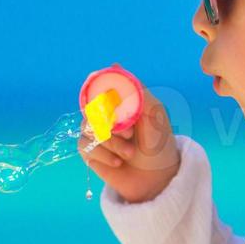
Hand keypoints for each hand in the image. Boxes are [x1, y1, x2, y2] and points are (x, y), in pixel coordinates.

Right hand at [79, 80, 180, 203]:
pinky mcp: (89, 151)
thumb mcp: (154, 113)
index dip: (100, 91)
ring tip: (129, 153)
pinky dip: (104, 154)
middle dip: (111, 122)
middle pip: (91, 107)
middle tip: (130, 134)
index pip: (100, 87)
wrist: (156, 179)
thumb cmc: (159, 145)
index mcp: (121, 103)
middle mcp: (106, 115)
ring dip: (112, 142)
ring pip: (88, 128)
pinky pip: (85, 145)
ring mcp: (97, 133)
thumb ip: (136, 90)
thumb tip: (114, 64)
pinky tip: (118, 162)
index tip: (107, 100)